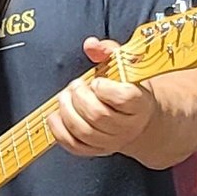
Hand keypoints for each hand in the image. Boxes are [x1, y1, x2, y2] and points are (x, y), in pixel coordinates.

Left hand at [47, 38, 157, 157]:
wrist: (140, 120)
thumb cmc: (130, 89)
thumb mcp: (125, 66)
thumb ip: (108, 51)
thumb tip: (91, 45)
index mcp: (139, 104)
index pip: (123, 98)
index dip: (104, 88)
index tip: (97, 81)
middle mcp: (127, 126)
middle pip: (98, 116)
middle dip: (79, 97)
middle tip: (76, 86)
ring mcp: (112, 142)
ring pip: (85, 132)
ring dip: (67, 111)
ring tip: (65, 98)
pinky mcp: (97, 151)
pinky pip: (74, 146)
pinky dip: (59, 131)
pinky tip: (56, 116)